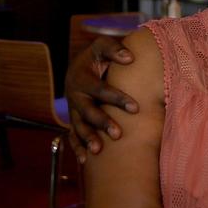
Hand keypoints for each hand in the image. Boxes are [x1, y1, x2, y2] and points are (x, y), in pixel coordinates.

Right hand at [65, 35, 138, 162]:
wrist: (80, 65)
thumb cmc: (97, 56)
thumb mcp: (102, 47)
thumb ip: (115, 49)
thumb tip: (130, 57)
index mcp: (81, 78)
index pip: (100, 90)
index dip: (117, 99)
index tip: (136, 108)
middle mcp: (74, 96)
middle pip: (87, 112)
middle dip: (102, 123)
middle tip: (118, 134)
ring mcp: (73, 110)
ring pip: (78, 127)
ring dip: (88, 138)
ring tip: (99, 151)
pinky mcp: (74, 119)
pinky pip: (72, 136)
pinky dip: (77, 148)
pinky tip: (84, 160)